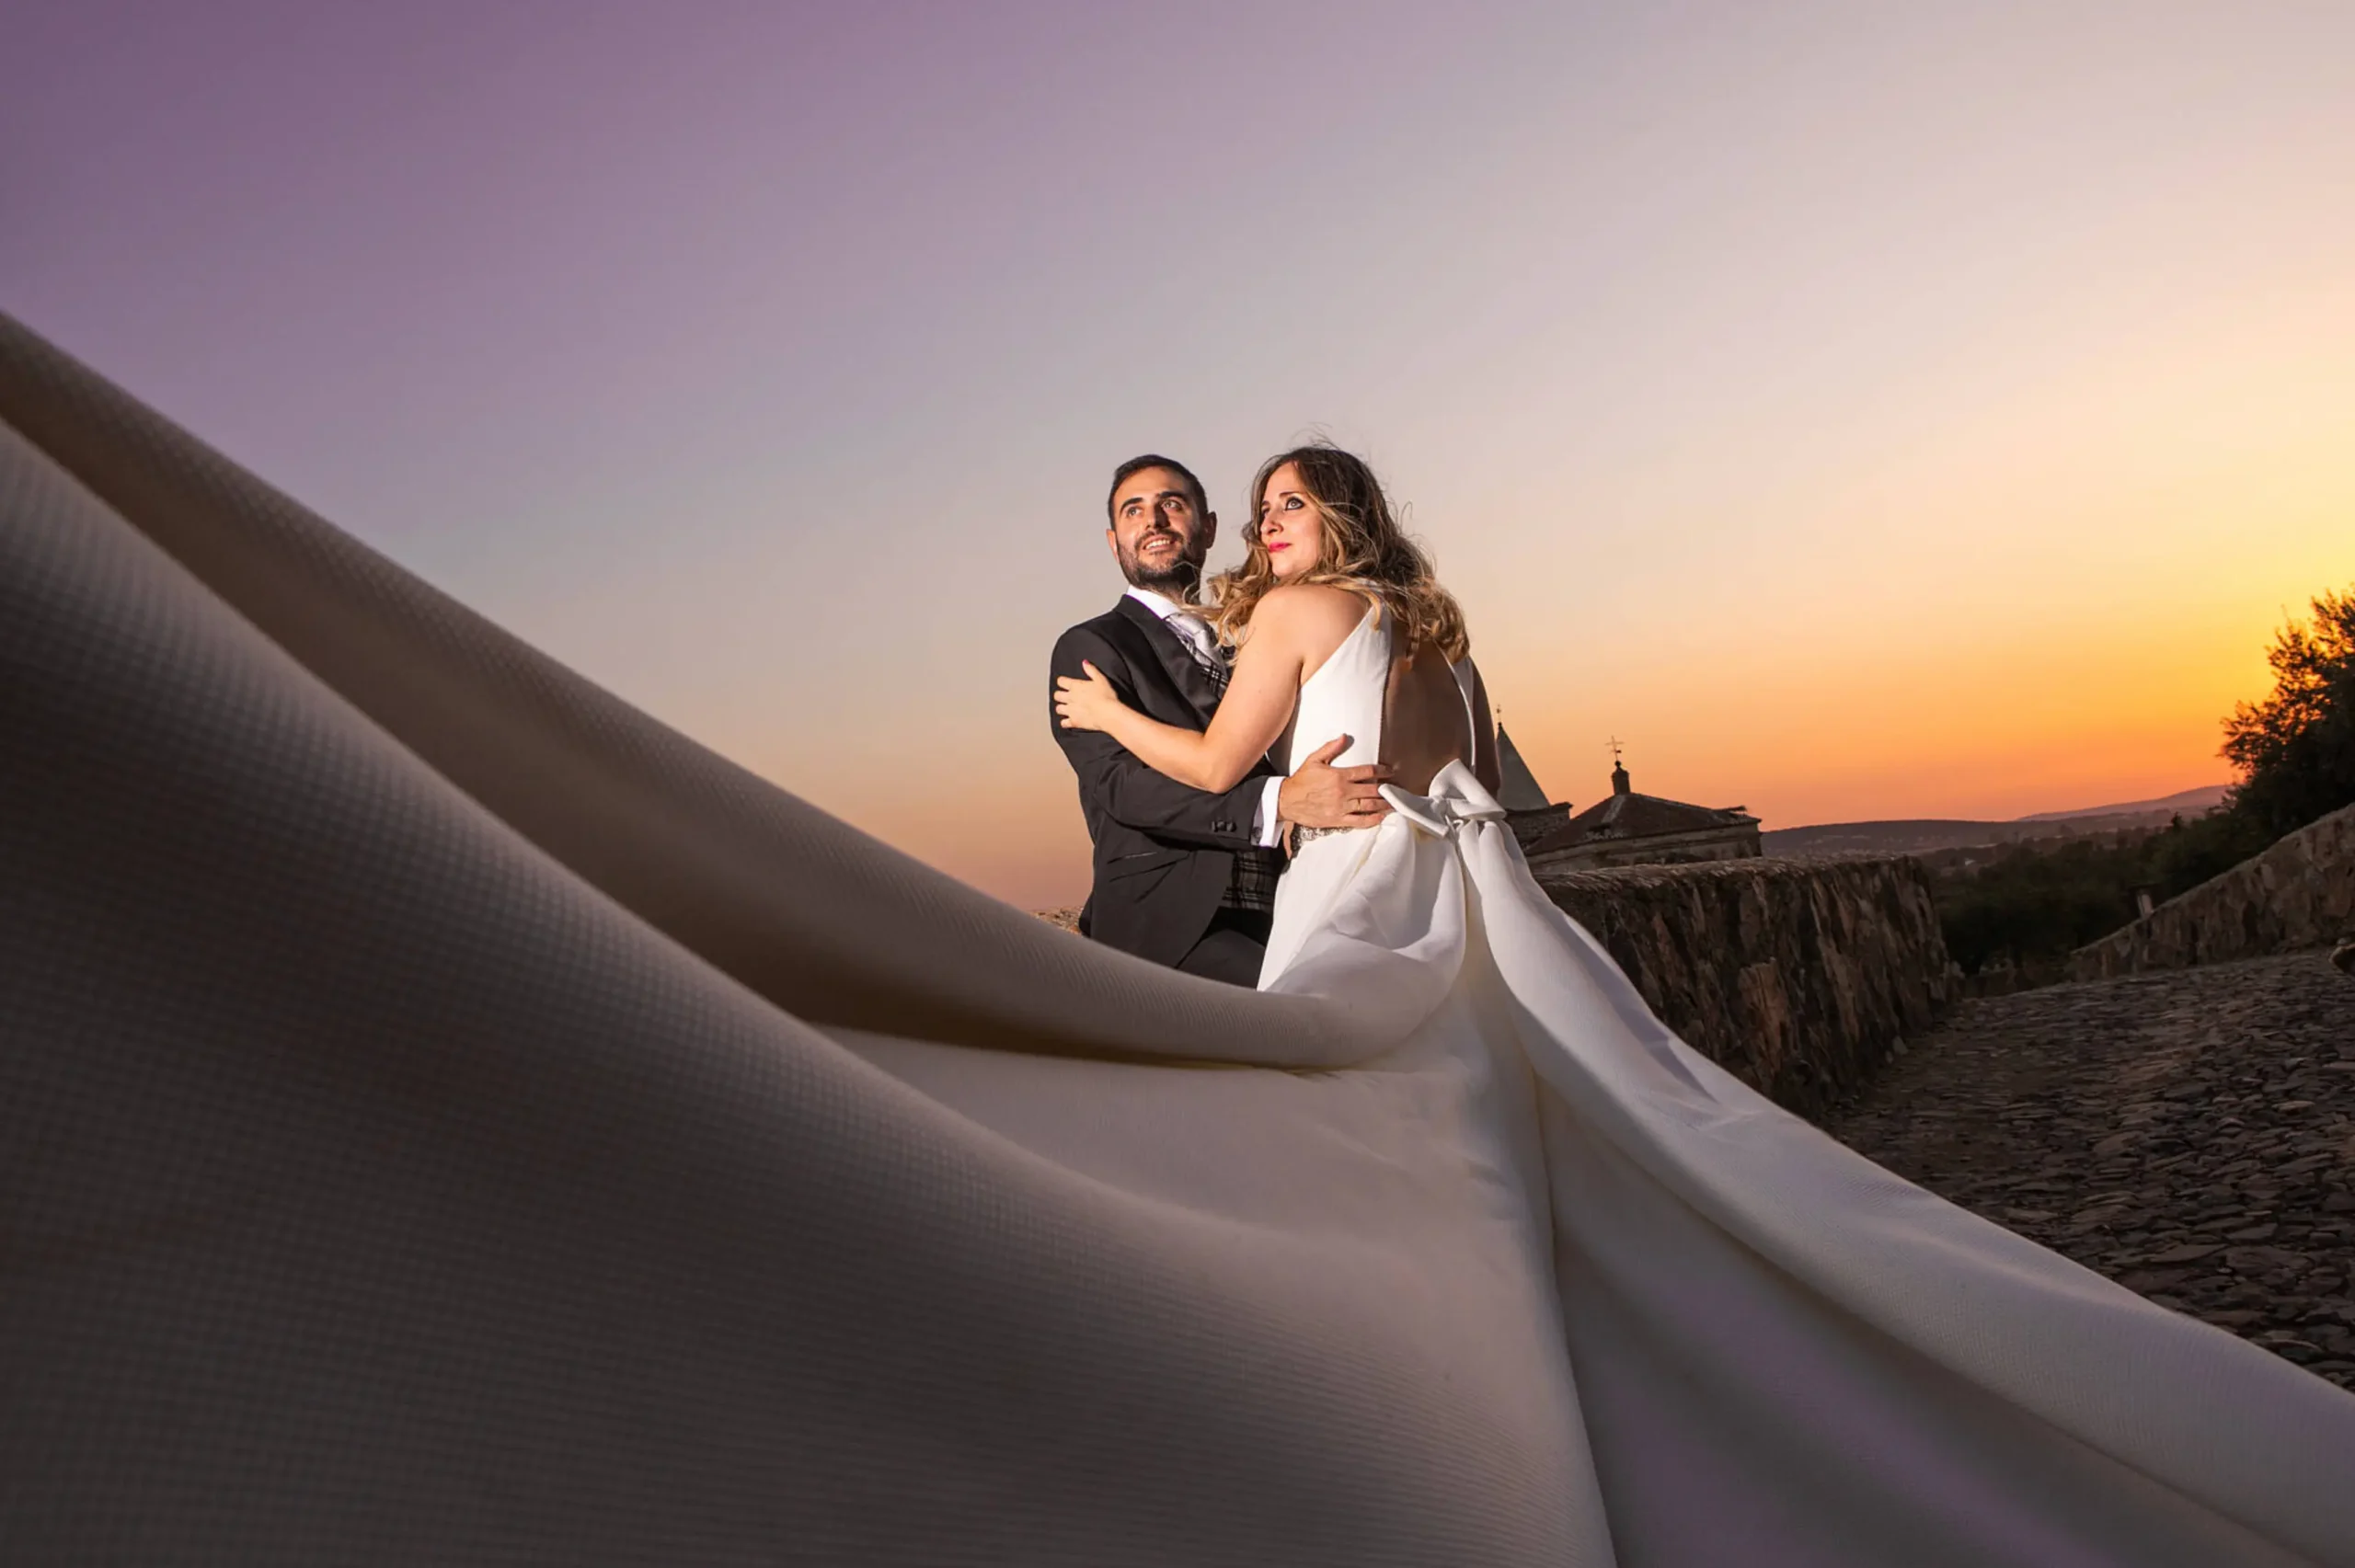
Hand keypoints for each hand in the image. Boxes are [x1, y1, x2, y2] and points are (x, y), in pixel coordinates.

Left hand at [1054, 661, 1124, 731]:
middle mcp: (1070, 698)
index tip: (1064, 682)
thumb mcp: (1101, 679)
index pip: (1061, 681)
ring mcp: (1071, 710)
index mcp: (1076, 686)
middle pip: (1057, 695)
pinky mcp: (1074, 722)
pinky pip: (1064, 723)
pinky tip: (1068, 721)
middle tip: (1063, 696)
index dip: (1062, 681)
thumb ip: (1091, 670)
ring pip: (1058, 709)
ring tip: (1065, 708)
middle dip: (1059, 695)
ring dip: (1061, 708)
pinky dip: (1065, 722)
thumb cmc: (1106, 697)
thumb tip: (1085, 663)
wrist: (1108, 714)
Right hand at [1279, 736, 1393, 830]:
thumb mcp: (1314, 760)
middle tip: (1396, 789)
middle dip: (1386, 789)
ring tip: (1393, 803)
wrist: (1287, 800)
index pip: (1366, 772)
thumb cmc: (1301, 780)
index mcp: (1339, 775)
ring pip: (1368, 806)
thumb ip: (1331, 748)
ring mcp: (1341, 807)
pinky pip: (1359, 822)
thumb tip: (1344, 737)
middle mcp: (1343, 791)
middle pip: (1371, 790)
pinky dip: (1372, 820)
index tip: (1389, 771)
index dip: (1381, 771)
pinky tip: (1380, 817)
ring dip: (1383, 805)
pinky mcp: (1337, 820)